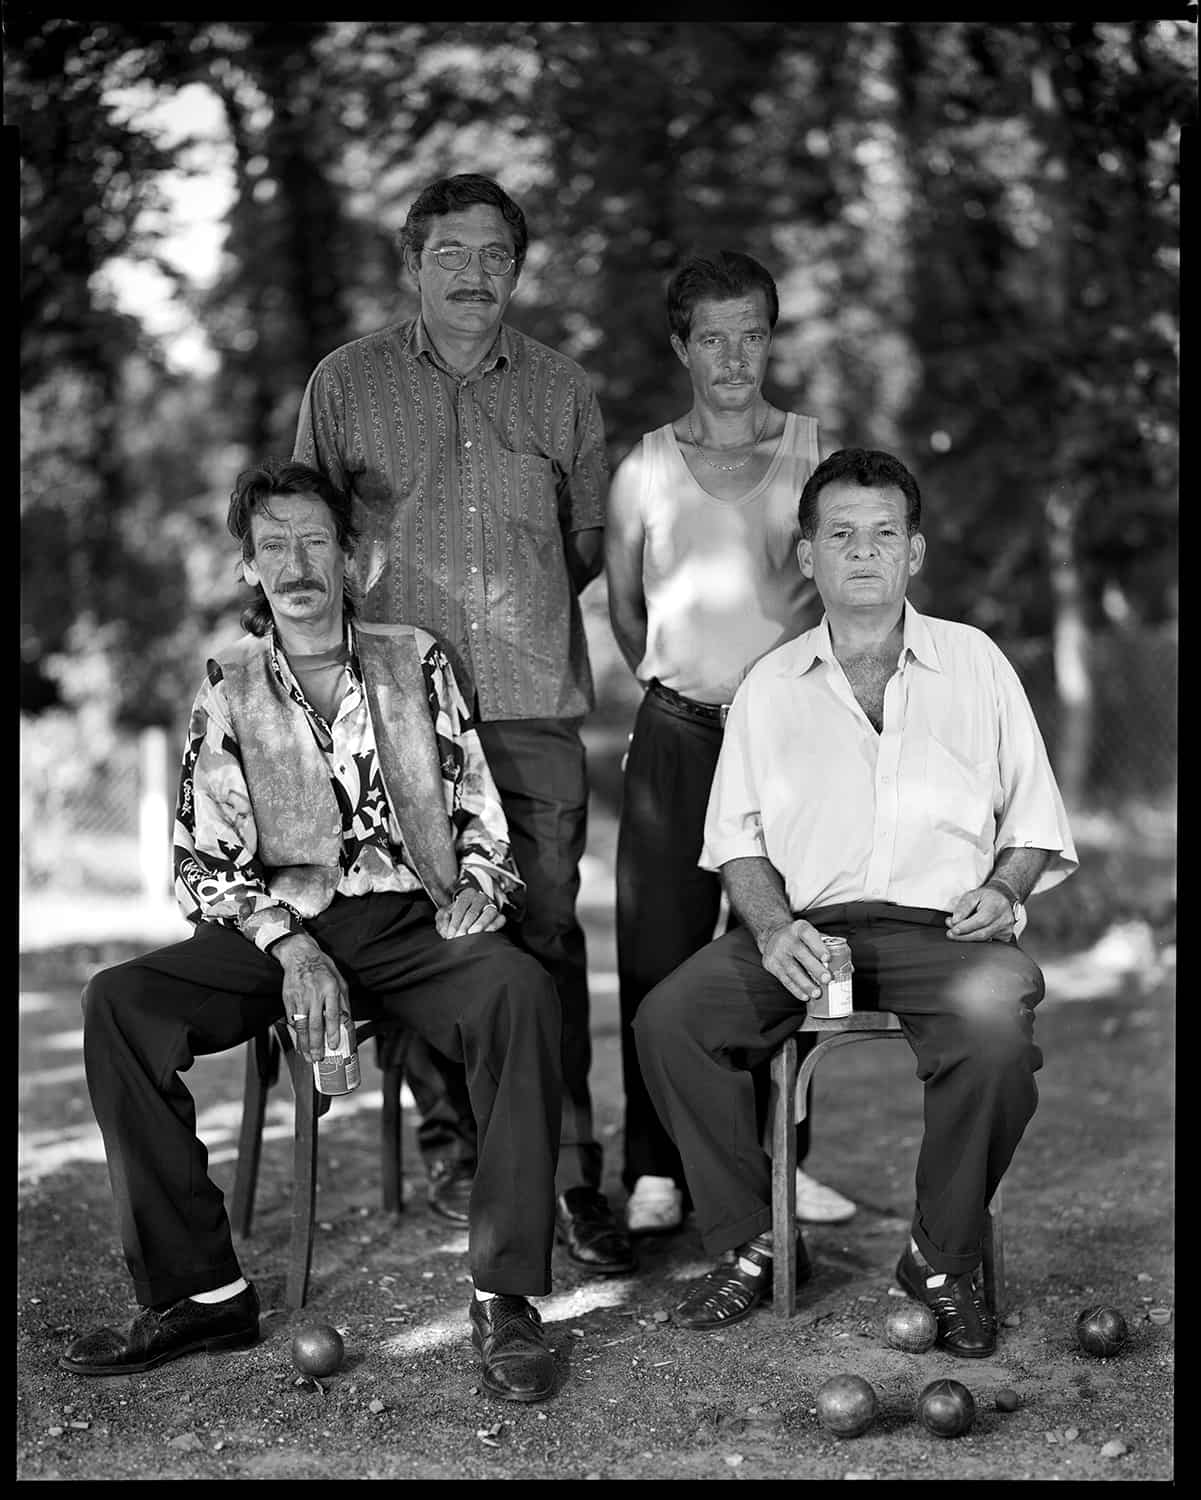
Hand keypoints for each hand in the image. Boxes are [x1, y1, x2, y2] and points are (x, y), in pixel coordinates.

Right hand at [274, 933, 349, 1061]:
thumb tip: (347, 1024)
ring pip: (301, 1025)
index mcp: (330, 989)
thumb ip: (343, 1003)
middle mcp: (314, 994)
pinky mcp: (288, 999)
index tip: (333, 1046)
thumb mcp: (340, 982)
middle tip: (318, 1058)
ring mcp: (299, 997)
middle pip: (315, 1024)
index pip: (332, 1015)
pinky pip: (292, 1020)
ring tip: (307, 1055)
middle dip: (316, 1044)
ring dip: (304, 1043)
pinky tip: (299, 1041)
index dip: (333, 1032)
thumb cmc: (323, 969)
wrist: (300, 955)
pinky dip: (296, 1032)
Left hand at [435, 889, 505, 939]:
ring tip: (473, 934)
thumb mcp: (445, 914)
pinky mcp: (500, 916)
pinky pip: (500, 920)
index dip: (455, 922)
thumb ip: (442, 919)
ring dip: (480, 925)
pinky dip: (493, 927)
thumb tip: (445, 929)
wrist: (471, 916)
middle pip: (473, 911)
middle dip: (465, 926)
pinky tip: (485, 934)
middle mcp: (480, 898)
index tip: (450, 934)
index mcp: (466, 895)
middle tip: (460, 937)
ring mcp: (491, 906)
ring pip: (488, 913)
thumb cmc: (457, 916)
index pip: (460, 907)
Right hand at [760, 919, 830, 1000]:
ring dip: (806, 984)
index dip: (818, 946)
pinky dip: (795, 989)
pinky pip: (784, 979)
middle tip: (827, 979)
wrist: (771, 936)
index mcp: (799, 928)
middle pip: (801, 954)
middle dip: (815, 968)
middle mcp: (786, 939)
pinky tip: (805, 996)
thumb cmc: (799, 939)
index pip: (808, 935)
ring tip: (817, 993)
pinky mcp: (771, 964)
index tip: (827, 958)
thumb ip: (829, 949)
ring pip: (792, 970)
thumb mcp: (812, 936)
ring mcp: (777, 952)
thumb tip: (848, 968)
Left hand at [945, 885, 1016, 941]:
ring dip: (968, 937)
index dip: (966, 927)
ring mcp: (1007, 929)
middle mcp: (1004, 918)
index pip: (981, 920)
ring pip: (985, 939)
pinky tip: (971, 934)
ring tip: (957, 932)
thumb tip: (955, 921)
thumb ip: (963, 907)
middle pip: (982, 933)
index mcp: (996, 905)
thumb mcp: (972, 895)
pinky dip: (977, 940)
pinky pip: (989, 942)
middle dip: (964, 936)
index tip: (953, 930)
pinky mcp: (1006, 936)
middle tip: (951, 934)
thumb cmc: (985, 897)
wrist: (1001, 898)